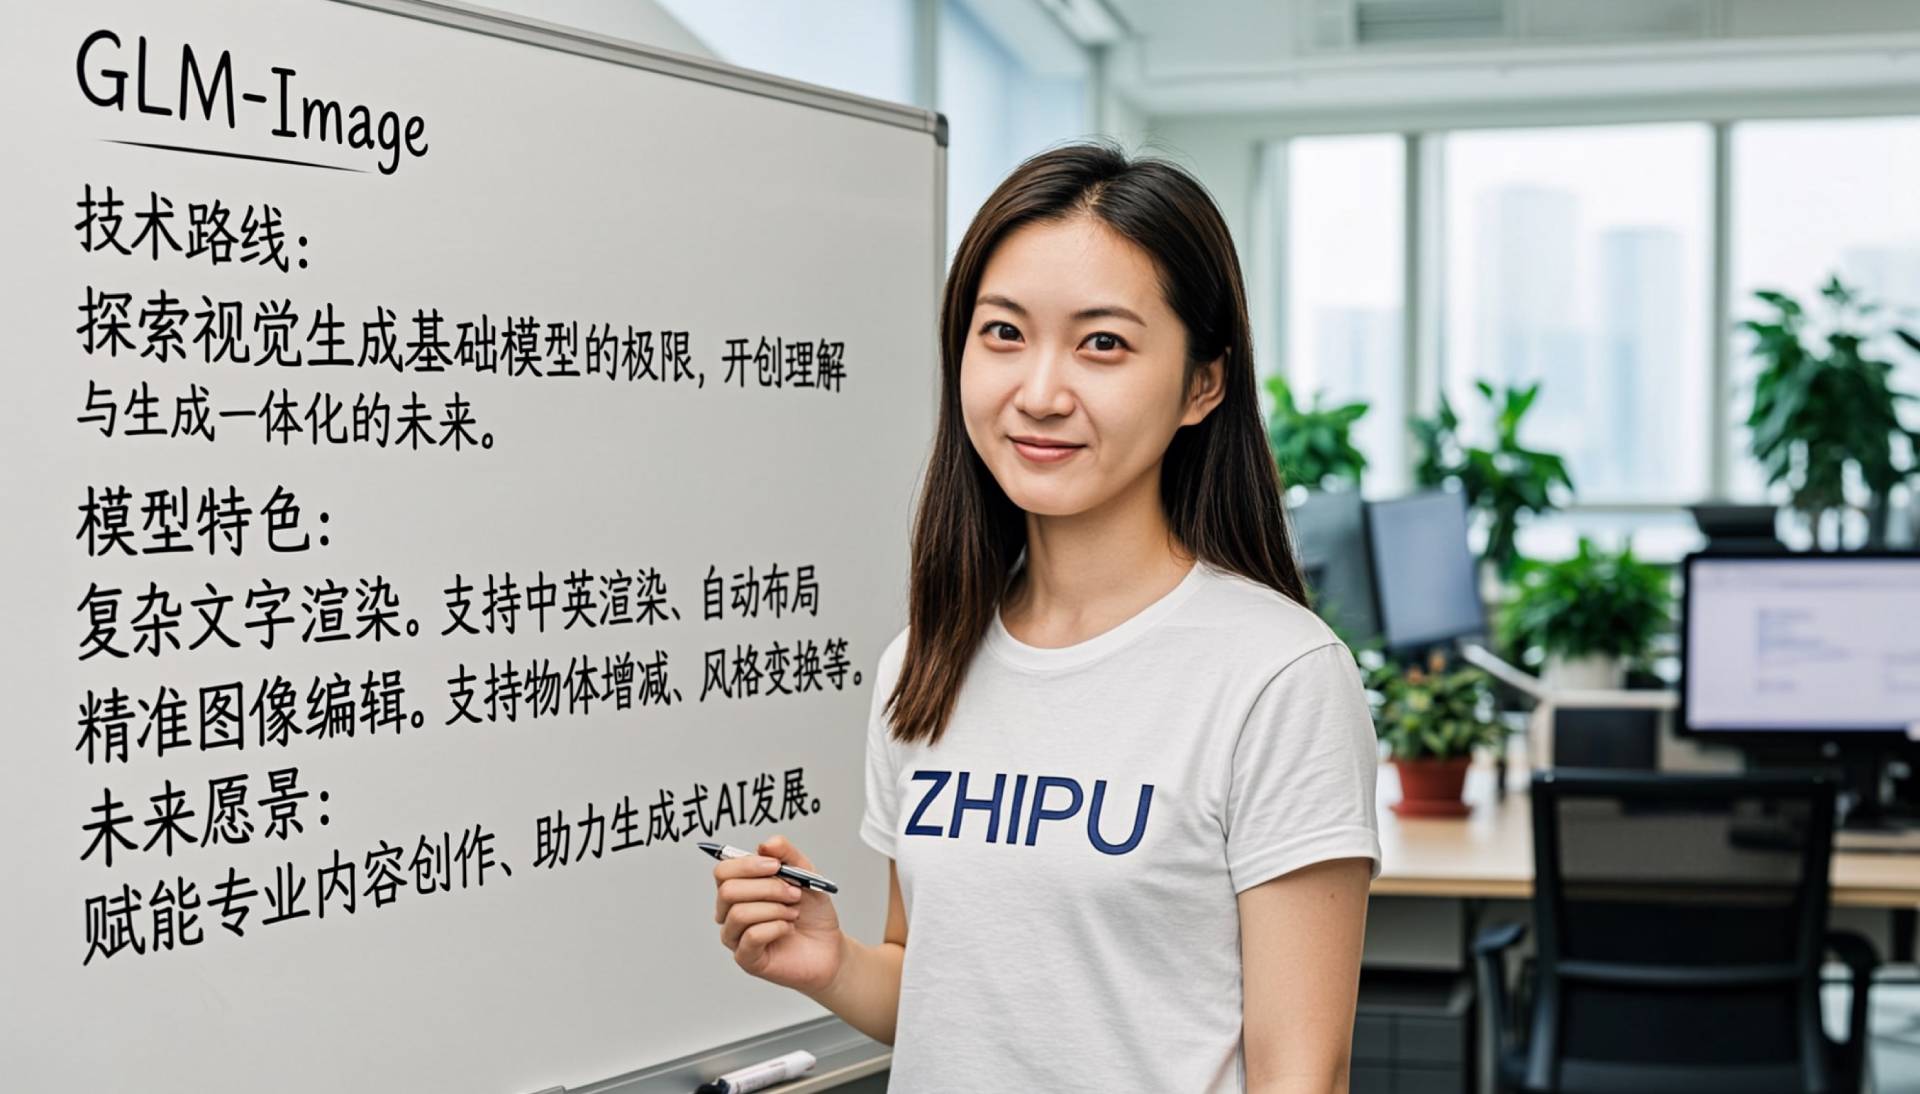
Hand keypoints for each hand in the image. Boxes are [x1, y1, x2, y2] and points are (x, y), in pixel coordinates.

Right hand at [713, 834, 842, 993]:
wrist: (829, 946)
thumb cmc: (812, 912)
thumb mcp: (805, 874)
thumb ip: (786, 854)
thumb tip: (765, 845)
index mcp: (740, 888)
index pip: (723, 870)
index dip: (747, 865)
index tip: (776, 866)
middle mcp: (730, 911)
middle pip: (728, 890)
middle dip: (767, 888)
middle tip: (794, 893)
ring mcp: (735, 936)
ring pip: (739, 913)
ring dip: (775, 909)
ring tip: (793, 913)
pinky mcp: (746, 959)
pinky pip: (751, 936)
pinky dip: (776, 927)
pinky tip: (788, 928)